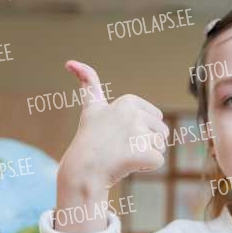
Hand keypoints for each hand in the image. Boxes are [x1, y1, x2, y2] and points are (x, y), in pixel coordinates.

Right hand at [59, 61, 168, 189]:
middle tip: (120, 147)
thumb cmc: (89, 139)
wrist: (82, 170)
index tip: (117, 133)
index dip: (140, 129)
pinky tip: (126, 166)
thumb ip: (88, 82)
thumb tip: (70, 62)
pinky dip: (145, 167)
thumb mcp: (91, 106)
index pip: (154, 117)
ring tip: (122, 156)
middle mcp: (133, 114)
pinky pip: (158, 162)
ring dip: (145, 155)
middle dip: (146, 142)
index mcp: (128, 101)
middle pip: (161, 131)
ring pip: (161, 146)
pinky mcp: (143, 154)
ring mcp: (138, 134)